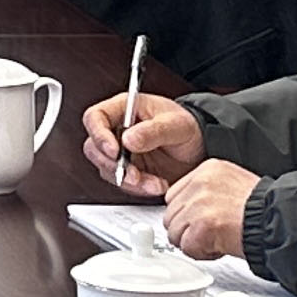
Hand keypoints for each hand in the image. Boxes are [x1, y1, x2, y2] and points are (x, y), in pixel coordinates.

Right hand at [83, 89, 206, 195]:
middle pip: (94, 147)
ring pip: (106, 168)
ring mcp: (121, 152)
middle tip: (134, 175)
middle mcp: (117, 129)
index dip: (99, 134)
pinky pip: (122, 182)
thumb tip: (128, 139)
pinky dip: (138, 188)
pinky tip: (156, 185)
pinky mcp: (128, 170)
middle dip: (112, 165)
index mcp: (124, 108)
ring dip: (128, 180)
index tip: (115, 151)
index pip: (95, 117)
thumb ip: (154, 131)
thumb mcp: (177, 125)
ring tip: (154, 182)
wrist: (202, 149)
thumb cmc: (190, 127)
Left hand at [158, 158, 259, 258]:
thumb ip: (207, 192)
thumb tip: (187, 208)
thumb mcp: (233, 185)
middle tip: (212, 234)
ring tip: (219, 239)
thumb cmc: (263, 210)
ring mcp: (199, 204)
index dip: (187, 214)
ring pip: (175, 233)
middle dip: (188, 230)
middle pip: (171, 215)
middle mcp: (200, 184)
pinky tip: (221, 247)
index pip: (175, 195)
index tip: (202, 221)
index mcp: (208, 170)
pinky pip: (187, 248)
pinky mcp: (202, 226)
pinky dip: (203, 254)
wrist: (281, 222)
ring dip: (194, 243)